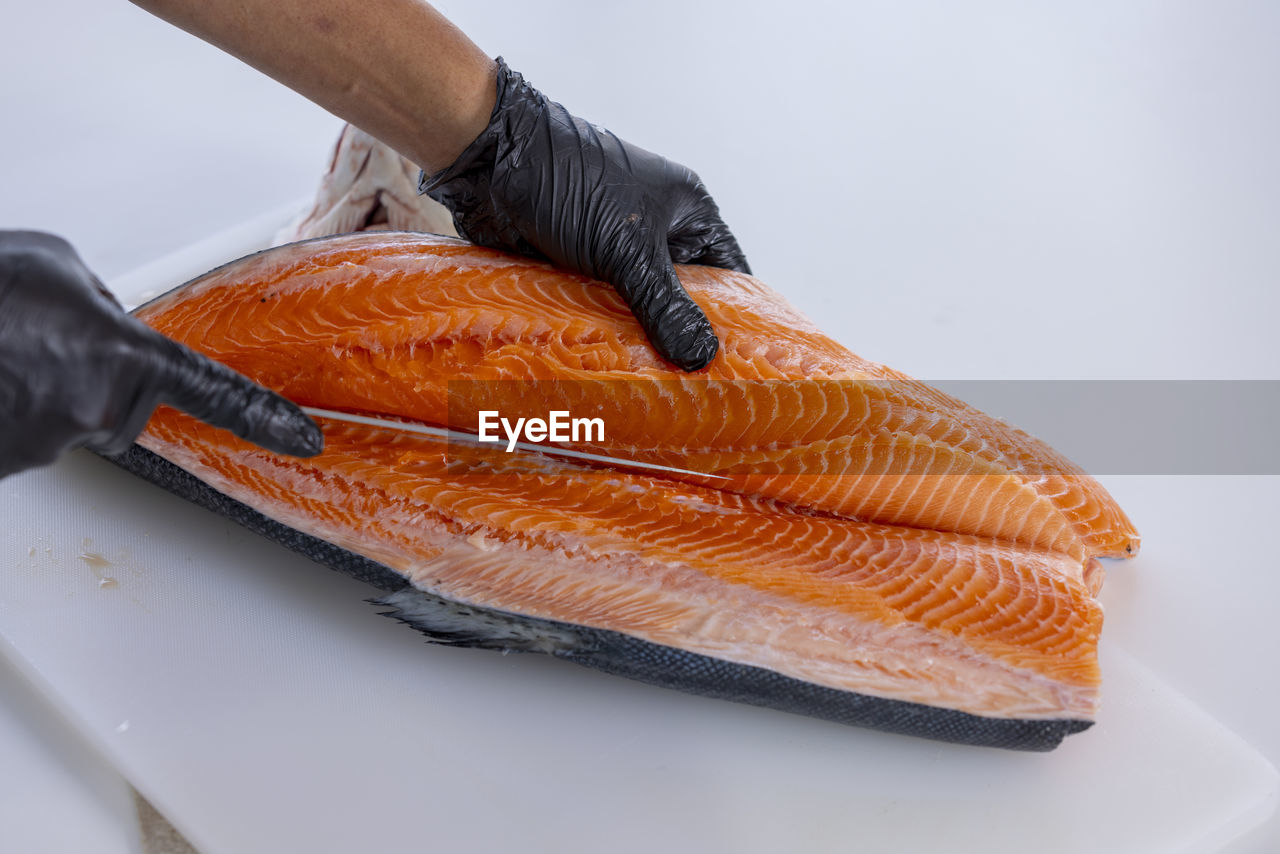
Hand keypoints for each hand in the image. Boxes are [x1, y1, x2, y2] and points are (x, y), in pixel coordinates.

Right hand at [0, 231, 322, 477]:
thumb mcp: (52, 262)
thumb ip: (101, 300)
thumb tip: (110, 326)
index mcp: (123, 354)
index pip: (215, 393)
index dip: (263, 417)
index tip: (305, 440)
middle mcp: (96, 411)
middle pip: (118, 406)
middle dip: (87, 379)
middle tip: (31, 342)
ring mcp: (47, 446)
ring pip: (61, 418)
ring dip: (33, 387)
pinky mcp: (11, 467)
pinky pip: (22, 433)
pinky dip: (6, 405)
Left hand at [419, 58, 749, 371]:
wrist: (490, 162)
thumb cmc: (569, 184)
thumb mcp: (628, 249)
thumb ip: (665, 305)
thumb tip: (702, 357)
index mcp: (687, 213)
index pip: (730, 274)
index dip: (738, 318)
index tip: (740, 365)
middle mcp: (657, 232)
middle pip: (684, 298)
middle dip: (684, 338)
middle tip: (695, 390)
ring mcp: (615, 251)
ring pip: (640, 308)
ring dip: (640, 342)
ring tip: (655, 391)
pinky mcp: (577, 268)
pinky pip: (601, 310)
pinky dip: (604, 335)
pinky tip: (610, 370)